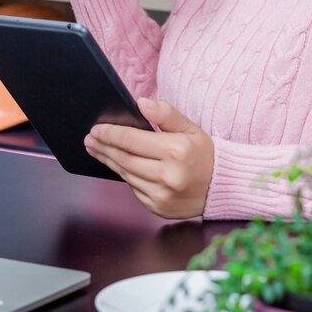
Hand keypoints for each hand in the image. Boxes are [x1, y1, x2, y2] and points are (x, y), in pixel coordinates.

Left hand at [85, 99, 213, 219]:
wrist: (221, 186)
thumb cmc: (204, 154)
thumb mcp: (190, 127)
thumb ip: (165, 113)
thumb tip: (141, 103)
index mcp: (176, 151)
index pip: (132, 140)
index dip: (110, 134)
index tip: (96, 129)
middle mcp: (168, 175)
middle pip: (124, 159)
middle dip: (104, 148)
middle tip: (90, 139)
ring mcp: (162, 195)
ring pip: (126, 175)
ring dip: (110, 161)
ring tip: (98, 150)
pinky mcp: (159, 208)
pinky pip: (134, 189)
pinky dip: (125, 176)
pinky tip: (119, 166)